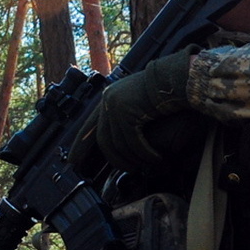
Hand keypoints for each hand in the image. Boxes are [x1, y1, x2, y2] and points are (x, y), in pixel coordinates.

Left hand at [73, 48, 201, 172]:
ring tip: (147, 165)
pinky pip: (133, 142)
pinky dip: (145, 153)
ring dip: (135, 159)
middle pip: (104, 140)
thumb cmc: (162, 93)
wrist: (176, 78)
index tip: (73, 162)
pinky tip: (155, 158)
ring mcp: (116, 105)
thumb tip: (119, 143)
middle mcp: (108, 100)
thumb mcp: (138, 105)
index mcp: (108, 98)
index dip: (80, 146)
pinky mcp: (127, 112)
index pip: (89, 128)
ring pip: (119, 144)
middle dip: (115, 160)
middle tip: (129, 171)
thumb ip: (127, 120)